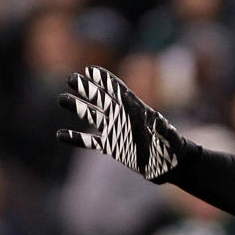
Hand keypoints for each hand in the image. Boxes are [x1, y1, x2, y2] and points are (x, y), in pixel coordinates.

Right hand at [57, 66, 182, 180]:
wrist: (169, 164)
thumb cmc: (173, 148)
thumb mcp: (171, 138)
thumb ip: (164, 130)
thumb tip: (158, 121)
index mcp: (137, 109)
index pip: (118, 91)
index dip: (105, 80)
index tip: (90, 70)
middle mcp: (123, 117)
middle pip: (101, 99)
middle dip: (86, 89)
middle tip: (70, 78)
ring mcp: (116, 130)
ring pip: (92, 116)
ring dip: (77, 108)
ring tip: (62, 99)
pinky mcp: (112, 147)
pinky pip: (90, 142)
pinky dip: (76, 138)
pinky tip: (60, 135)